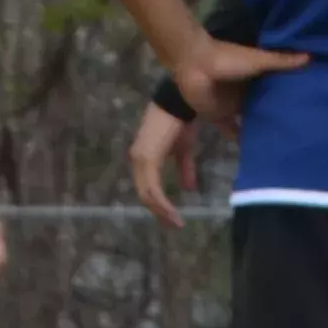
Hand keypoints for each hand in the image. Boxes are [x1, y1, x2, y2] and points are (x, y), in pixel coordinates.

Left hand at [129, 104, 193, 226]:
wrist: (180, 103)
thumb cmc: (181, 122)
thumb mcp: (184, 150)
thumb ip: (184, 169)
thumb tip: (189, 189)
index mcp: (144, 158)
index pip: (147, 186)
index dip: (158, 204)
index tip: (173, 217)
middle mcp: (138, 160)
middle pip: (144, 194)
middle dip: (160, 212)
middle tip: (174, 225)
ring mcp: (141, 159)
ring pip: (147, 194)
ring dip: (162, 211)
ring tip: (176, 222)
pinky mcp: (148, 159)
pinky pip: (153, 188)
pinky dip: (162, 203)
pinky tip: (173, 212)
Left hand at [163, 37, 304, 134]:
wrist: (193, 64)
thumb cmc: (227, 58)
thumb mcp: (258, 60)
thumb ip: (281, 61)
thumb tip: (310, 58)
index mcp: (257, 77)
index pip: (277, 88)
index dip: (291, 96)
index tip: (311, 107)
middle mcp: (247, 92)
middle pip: (265, 107)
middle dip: (279, 117)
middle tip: (302, 133)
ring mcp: (234, 106)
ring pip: (252, 121)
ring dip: (262, 131)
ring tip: (285, 146)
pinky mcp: (221, 117)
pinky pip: (234, 132)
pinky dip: (243, 141)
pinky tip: (258, 154)